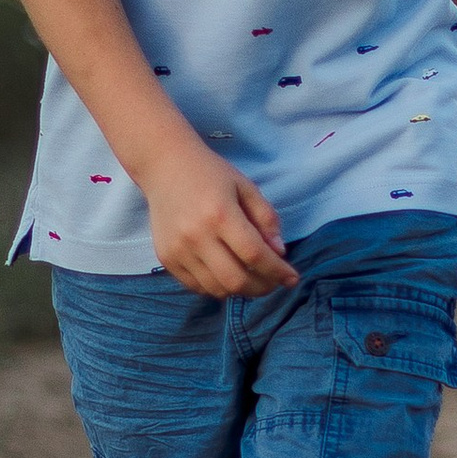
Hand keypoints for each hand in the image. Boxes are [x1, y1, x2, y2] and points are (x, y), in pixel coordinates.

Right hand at [143, 139, 298, 295]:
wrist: (164, 167)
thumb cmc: (210, 174)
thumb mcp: (246, 187)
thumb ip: (266, 218)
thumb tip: (279, 253)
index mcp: (220, 214)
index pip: (255, 255)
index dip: (277, 271)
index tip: (292, 278)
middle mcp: (197, 236)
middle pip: (236, 280)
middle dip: (262, 288)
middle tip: (273, 282)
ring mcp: (178, 250)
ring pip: (217, 289)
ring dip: (240, 290)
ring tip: (252, 278)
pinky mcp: (166, 258)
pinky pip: (196, 286)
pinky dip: (217, 287)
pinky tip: (227, 274)